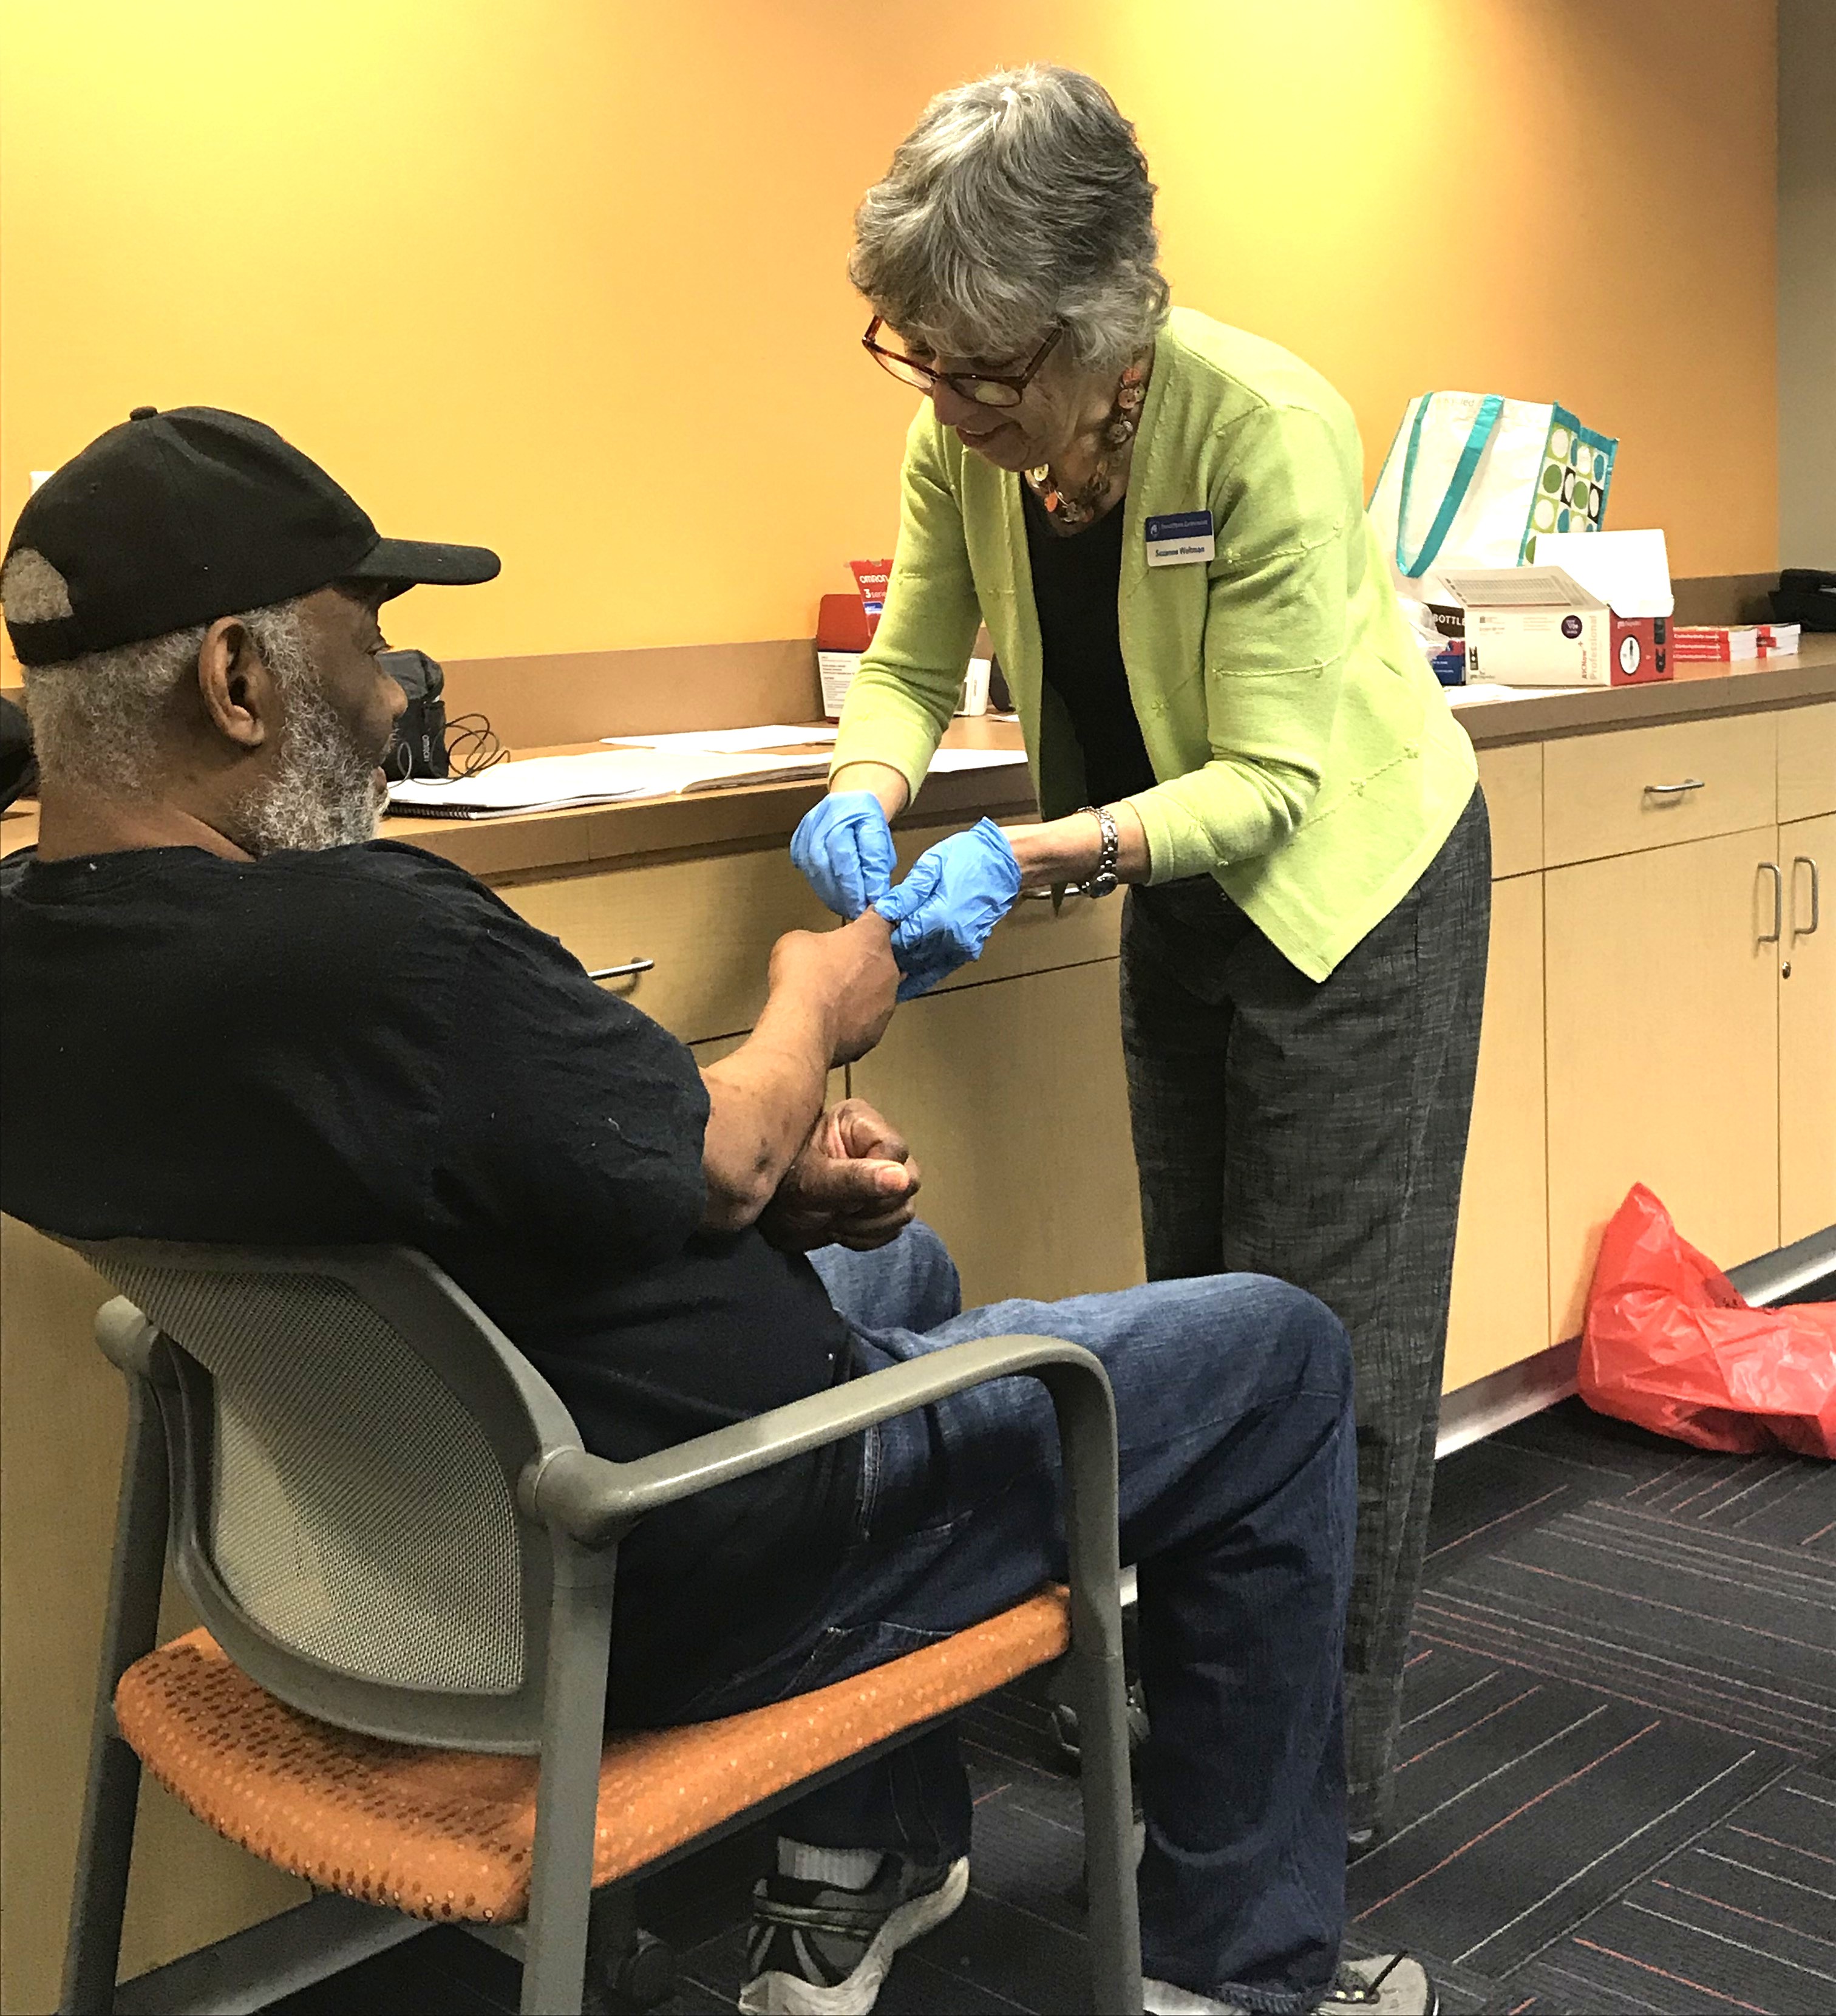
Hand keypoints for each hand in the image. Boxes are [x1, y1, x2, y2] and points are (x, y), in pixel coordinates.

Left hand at [760, 1098, 921, 1252]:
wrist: (768, 1217)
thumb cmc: (782, 1187)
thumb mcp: (814, 1182)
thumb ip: (855, 1179)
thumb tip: (901, 1178)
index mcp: (860, 1123)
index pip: (896, 1151)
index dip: (878, 1179)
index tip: (845, 1195)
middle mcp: (876, 1145)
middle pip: (909, 1180)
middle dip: (872, 1206)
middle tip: (836, 1210)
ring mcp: (882, 1176)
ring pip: (904, 1208)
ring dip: (869, 1225)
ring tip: (834, 1220)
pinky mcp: (881, 1203)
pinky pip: (895, 1226)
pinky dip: (869, 1236)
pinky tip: (840, 1229)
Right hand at [766, 909, 899, 1065]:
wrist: (803, 1028)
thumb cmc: (801, 977)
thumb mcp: (797, 941)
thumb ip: (816, 940)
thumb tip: (815, 952)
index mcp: (871, 939)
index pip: (883, 918)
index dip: (872, 920)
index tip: (866, 922)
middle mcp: (888, 970)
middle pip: (882, 960)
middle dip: (864, 962)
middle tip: (838, 968)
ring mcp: (886, 1005)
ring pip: (878, 993)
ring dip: (861, 993)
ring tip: (834, 1001)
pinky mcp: (876, 1034)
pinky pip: (867, 1022)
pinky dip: (854, 1021)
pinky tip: (833, 1024)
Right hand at [791, 790, 896, 919]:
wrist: (849, 800)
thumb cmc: (867, 820)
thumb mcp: (881, 836)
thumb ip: (877, 863)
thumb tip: (874, 894)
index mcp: (841, 815)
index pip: (845, 856)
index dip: (854, 884)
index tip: (867, 904)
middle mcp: (817, 823)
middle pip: (824, 866)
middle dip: (842, 893)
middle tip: (857, 910)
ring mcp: (803, 833)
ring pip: (813, 871)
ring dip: (830, 893)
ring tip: (847, 906)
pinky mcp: (797, 843)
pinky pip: (805, 869)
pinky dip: (820, 885)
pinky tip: (834, 895)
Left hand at [874, 818, 1020, 999]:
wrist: (1004, 865)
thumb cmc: (969, 858)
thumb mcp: (932, 866)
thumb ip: (908, 892)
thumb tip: (884, 909)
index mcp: (937, 918)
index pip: (898, 939)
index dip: (881, 937)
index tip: (869, 933)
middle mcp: (949, 939)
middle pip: (908, 956)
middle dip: (889, 952)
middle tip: (871, 950)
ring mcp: (960, 948)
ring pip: (922, 966)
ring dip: (903, 967)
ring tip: (881, 968)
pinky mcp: (968, 951)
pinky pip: (939, 970)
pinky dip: (921, 976)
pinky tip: (905, 982)